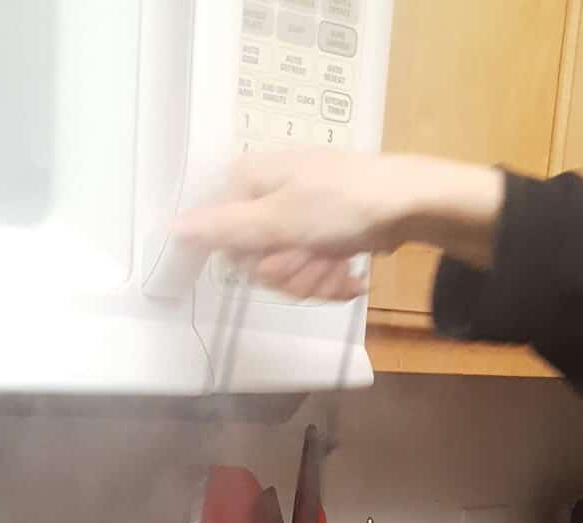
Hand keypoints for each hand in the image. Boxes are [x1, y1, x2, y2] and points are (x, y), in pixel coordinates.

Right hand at [175, 150, 408, 299]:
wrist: (410, 205)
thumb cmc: (341, 205)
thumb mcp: (279, 218)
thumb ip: (226, 227)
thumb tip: (172, 228)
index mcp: (249, 182)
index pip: (225, 239)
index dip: (252, 262)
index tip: (276, 262)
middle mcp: (270, 196)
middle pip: (258, 260)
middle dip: (290, 274)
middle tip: (314, 264)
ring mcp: (301, 216)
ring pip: (289, 270)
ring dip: (315, 280)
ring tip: (340, 270)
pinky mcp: (326, 235)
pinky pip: (314, 269)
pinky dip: (333, 278)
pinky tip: (351, 277)